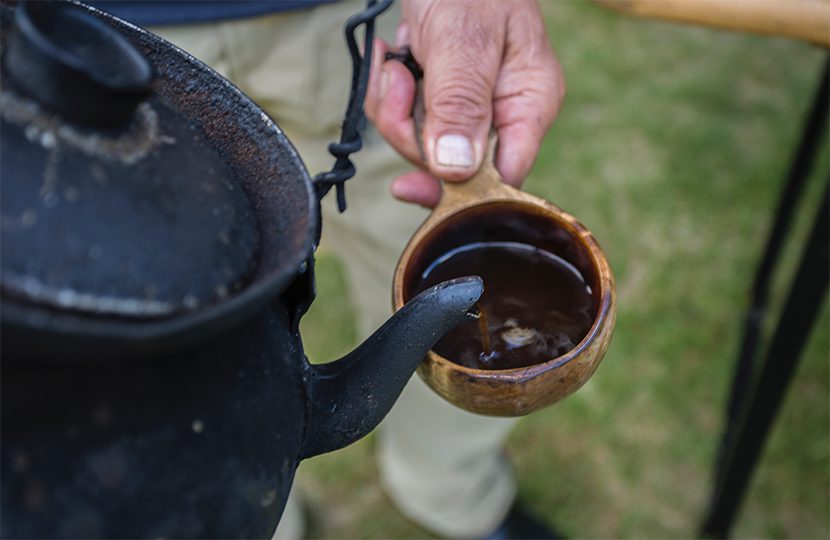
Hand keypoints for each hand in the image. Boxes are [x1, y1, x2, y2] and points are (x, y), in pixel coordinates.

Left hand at [365, 0, 564, 206]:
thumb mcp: (462, 36)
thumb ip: (460, 101)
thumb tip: (456, 171)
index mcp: (530, 101)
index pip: (503, 176)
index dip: (457, 191)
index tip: (407, 185)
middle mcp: (506, 111)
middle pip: (453, 165)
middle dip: (411, 130)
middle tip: (399, 79)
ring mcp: (474, 106)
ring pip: (424, 144)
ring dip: (395, 106)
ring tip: (397, 60)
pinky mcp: (444, 98)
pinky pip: (410, 120)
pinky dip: (391, 93)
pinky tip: (393, 58)